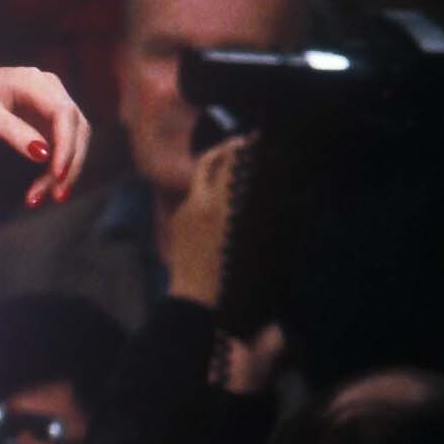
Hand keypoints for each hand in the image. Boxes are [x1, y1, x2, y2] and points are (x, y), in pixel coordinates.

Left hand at [0, 50, 88, 208]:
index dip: (67, 146)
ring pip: (74, 140)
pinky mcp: (50, 119)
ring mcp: (53, 103)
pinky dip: (56, 168)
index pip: (65, 114)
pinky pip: (62, 145)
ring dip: (66, 170)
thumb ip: (11, 131)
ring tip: (43, 198)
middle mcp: (51, 89)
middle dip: (70, 164)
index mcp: (34, 82)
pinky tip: (43, 188)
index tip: (57, 175)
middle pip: (77, 129)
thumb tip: (43, 155)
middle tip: (55, 197)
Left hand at [164, 135, 248, 309]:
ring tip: (237, 172)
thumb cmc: (231, 277)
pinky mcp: (176, 222)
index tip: (258, 140)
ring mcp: (183, 211)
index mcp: (218, 206)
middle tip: (244, 147)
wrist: (195, 302)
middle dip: (226, 150)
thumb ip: (255, 208)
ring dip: (217, 171)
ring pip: (200, 180)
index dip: (245, 148)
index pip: (230, 163)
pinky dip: (208, 193)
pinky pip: (193, 198)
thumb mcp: (252, 242)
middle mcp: (196, 202)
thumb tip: (268, 187)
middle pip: (208, 161)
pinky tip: (223, 202)